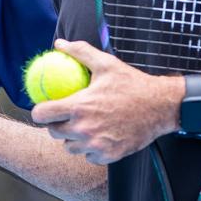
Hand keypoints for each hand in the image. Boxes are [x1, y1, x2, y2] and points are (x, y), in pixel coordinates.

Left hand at [30, 39, 181, 163]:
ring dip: (73, 139)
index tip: (45, 108)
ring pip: (70, 147)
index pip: (42, 115)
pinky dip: (91, 149)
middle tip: (65, 117)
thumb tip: (59, 44)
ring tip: (82, 127)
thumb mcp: (106, 64)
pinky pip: (89, 156)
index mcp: (79, 107)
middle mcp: (84, 129)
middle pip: (54, 133)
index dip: (40, 112)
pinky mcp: (108, 156)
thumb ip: (79, 52)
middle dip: (56, 125)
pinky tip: (98, 137)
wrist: (161, 107)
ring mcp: (96, 145)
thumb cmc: (132, 84)